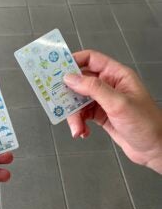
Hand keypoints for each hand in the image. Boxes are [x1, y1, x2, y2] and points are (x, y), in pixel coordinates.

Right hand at [64, 50, 161, 173]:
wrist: (153, 149)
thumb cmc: (146, 124)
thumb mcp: (118, 103)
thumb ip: (93, 89)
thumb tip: (70, 78)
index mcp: (116, 75)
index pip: (91, 59)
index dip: (74, 61)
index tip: (58, 69)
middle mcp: (108, 86)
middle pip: (80, 82)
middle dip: (69, 94)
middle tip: (57, 100)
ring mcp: (103, 101)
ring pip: (78, 101)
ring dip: (74, 116)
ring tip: (76, 128)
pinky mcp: (99, 115)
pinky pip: (82, 115)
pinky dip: (79, 124)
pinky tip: (82, 132)